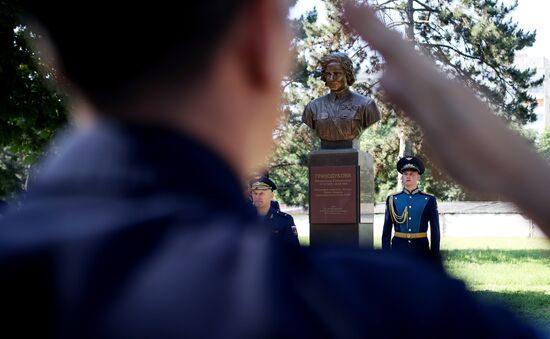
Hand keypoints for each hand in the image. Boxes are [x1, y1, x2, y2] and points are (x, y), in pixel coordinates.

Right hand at [342, 0, 549, 235]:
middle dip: (374, 28)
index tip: (347, 6)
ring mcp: (445, 91)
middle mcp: (439, 82)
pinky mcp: (449, 102)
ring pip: (408, 60)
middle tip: (350, 10)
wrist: (517, 169)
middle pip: (401, 48)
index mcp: (434, 86)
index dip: (370, 27)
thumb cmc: (479, 158)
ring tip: (366, 29)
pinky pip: (415, 75)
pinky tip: (394, 67)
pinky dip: (398, 64)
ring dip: (385, 44)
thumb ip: (415, 104)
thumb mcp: (443, 134)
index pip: (395, 48)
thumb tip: (384, 74)